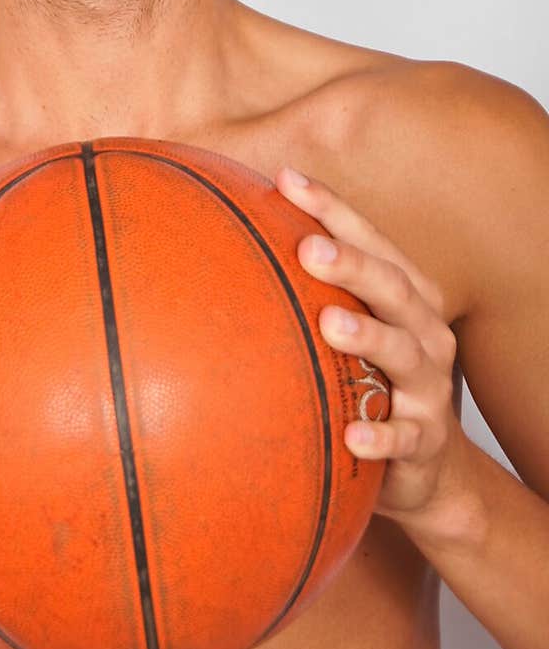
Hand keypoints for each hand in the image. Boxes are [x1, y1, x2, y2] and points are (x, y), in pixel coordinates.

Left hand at [276, 166, 461, 527]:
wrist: (425, 468)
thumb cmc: (372, 381)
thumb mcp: (350, 331)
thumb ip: (306, 292)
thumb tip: (219, 242)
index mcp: (406, 296)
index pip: (371, 241)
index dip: (332, 209)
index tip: (285, 180)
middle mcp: (425, 332)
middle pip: (393, 286)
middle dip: (353, 265)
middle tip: (310, 249)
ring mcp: (428, 387)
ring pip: (403, 354)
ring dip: (369, 336)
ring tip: (331, 324)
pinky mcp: (425, 440)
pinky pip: (404, 437)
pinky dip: (381, 435)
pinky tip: (353, 435)